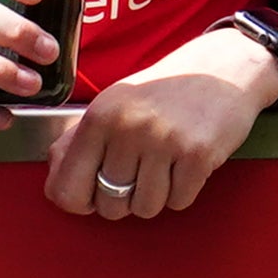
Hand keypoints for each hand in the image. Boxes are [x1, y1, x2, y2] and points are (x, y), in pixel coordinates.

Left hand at [44, 33, 273, 220]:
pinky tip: (184, 166)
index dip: (80, 203)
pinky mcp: (197, 154)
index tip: (92, 196)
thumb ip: (79, 141)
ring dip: (155, 197)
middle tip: (138, 176)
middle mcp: (126, 128)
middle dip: (124, 200)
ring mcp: (163, 141)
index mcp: (97, 117)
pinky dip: (182, 192)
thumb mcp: (113, 104)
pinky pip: (179, 202)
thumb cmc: (164, 91)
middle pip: (109, 205)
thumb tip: (56, 181)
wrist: (222, 69)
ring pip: (146, 208)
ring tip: (163, 167)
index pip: (66, 189)